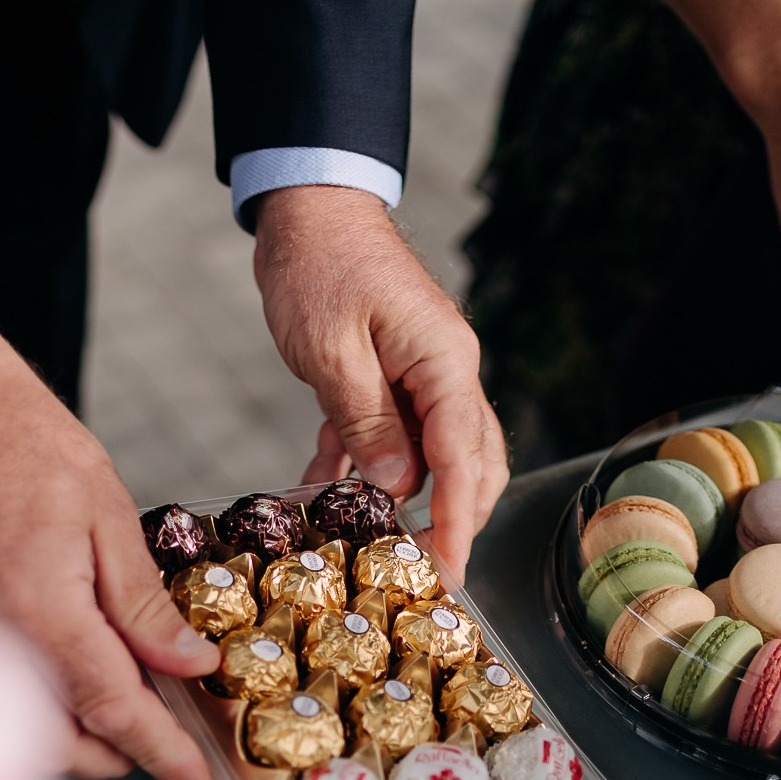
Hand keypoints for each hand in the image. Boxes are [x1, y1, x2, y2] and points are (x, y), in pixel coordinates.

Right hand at [0, 327, 219, 779]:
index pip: (115, 713)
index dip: (162, 755)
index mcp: (45, 614)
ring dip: (75, 741)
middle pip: (61, 745)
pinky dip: (36, 709)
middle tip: (168, 741)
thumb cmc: (20, 443)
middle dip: (118, 755)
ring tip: (124, 712)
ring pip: (20, 732)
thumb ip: (145, 606)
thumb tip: (191, 666)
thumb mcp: (107, 516)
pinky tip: (71, 681)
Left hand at [253, 186, 507, 575]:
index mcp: (444, 363)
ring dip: (405, 499)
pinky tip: (326, 489)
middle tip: (423, 574)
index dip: (457, 522)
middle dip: (453, 520)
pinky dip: (363, 464)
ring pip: (433, 454)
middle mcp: (446, 371)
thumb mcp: (332, 351)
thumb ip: (367, 422)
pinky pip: (390, 434)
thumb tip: (396, 486)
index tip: (448, 571)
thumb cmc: (319, 263)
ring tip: (374, 543)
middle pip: (470, 464)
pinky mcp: (392, 375)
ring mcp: (422, 373)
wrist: (310, 205)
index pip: (464, 459)